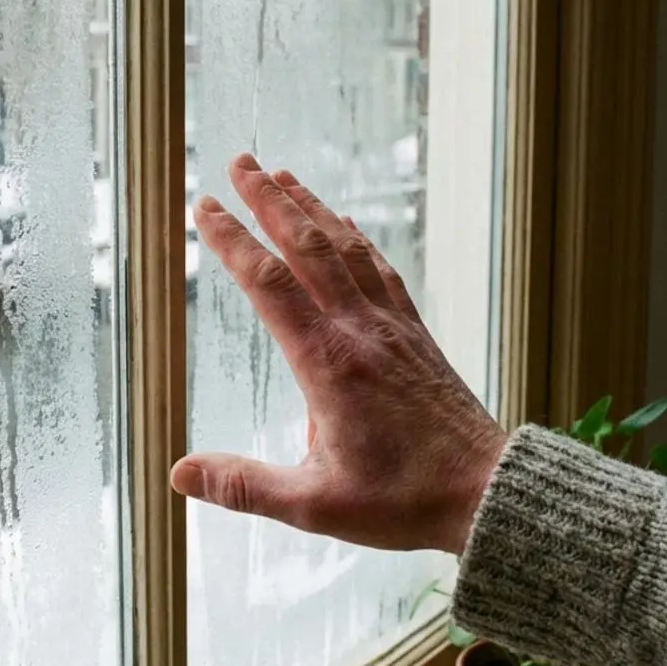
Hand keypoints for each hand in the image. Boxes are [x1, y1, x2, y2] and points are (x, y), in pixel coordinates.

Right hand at [171, 153, 508, 554]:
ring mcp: (392, 328)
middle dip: (270, 200)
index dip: (233, 241)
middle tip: (239, 159)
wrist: (487, 492)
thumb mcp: (315, 506)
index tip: (205, 206)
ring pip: (346, 250)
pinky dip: (355, 238)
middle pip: (309, 248)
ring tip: (283, 174)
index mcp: (328, 365)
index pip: (270, 286)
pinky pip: (380, 270)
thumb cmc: (403, 503)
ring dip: (311, 208)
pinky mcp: (415, 335)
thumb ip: (244, 485)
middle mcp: (360, 332)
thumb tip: (179, 473)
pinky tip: (344, 223)